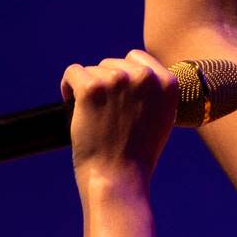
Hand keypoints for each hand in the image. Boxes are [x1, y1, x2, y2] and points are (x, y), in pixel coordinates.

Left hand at [60, 50, 179, 189]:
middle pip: (112, 63)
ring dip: (88, 88)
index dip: (122, 75)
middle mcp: (145, 77)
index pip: (137, 58)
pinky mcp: (92, 88)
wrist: (119, 179)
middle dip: (104, 83)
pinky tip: (71, 102)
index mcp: (167, 83)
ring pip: (92, 70)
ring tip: (92, 115)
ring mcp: (118, 81)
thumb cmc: (137, 155)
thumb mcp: (161, 118)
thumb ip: (155, 92)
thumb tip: (140, 73)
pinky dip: (68, 86)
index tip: (115, 96)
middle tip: (103, 112)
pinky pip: (73, 72)